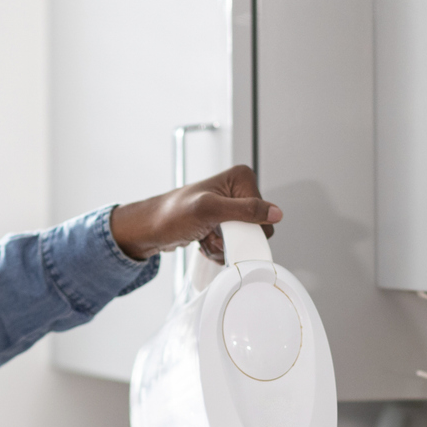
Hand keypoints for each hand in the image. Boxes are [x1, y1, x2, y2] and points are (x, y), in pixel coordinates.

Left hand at [109, 164, 281, 262]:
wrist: (150, 229)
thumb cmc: (171, 214)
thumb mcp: (210, 210)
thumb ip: (245, 210)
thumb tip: (275, 213)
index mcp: (241, 178)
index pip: (265, 214)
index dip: (247, 229)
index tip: (226, 230)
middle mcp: (238, 190)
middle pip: (256, 229)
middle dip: (234, 240)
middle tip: (213, 235)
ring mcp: (231, 208)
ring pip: (244, 240)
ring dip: (224, 247)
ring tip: (205, 238)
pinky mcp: (222, 223)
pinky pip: (232, 245)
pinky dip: (218, 249)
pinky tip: (203, 241)